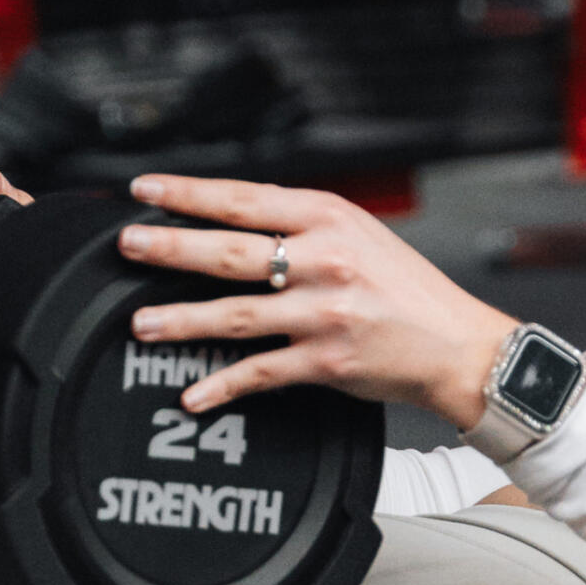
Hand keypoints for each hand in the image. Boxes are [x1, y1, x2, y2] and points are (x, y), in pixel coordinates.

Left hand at [114, 173, 518, 426]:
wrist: (458, 344)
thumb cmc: (407, 288)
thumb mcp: (359, 234)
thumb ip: (301, 224)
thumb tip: (234, 216)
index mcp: (329, 219)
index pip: (245, 199)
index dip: (189, 194)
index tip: (145, 190)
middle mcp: (325, 261)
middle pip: (230, 251)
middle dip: (170, 247)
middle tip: (128, 246)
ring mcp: (324, 312)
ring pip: (236, 314)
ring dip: (182, 319)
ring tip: (141, 323)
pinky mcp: (326, 361)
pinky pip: (261, 373)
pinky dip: (223, 386)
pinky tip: (194, 394)